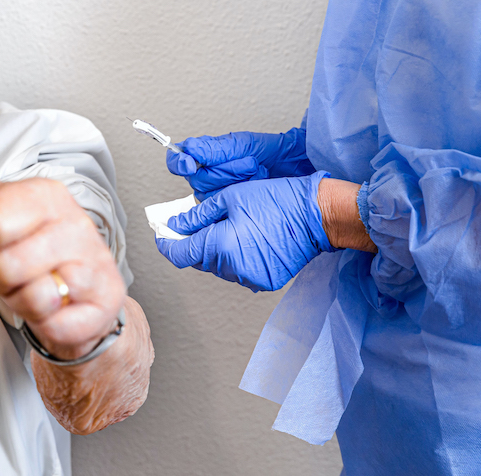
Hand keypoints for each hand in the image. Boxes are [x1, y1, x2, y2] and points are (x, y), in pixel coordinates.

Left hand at [0, 127, 125, 360]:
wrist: (72, 294)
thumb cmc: (23, 247)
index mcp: (46, 193)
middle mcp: (77, 222)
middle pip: (5, 265)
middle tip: (13, 268)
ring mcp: (95, 261)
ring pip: (32, 298)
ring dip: (20, 302)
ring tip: (33, 286)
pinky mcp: (106, 299)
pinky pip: (55, 324)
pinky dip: (46, 323)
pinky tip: (57, 305)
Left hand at [155, 171, 331, 290]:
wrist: (318, 215)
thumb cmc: (278, 200)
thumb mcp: (230, 198)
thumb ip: (198, 215)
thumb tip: (176, 224)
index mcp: (221, 245)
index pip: (179, 253)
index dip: (166, 243)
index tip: (162, 233)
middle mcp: (233, 267)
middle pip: (197, 260)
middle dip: (192, 242)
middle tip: (193, 222)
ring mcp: (250, 278)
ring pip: (217, 266)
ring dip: (214, 250)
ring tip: (227, 227)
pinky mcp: (264, 281)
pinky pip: (237, 271)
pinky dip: (234, 257)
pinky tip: (244, 239)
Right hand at [167, 127, 315, 200]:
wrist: (292, 167)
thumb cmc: (267, 152)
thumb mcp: (240, 145)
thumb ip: (211, 149)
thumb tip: (187, 150)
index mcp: (202, 157)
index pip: (177, 162)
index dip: (179, 163)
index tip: (190, 163)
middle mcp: (205, 176)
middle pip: (196, 181)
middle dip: (225, 172)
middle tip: (247, 162)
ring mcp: (216, 194)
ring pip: (209, 196)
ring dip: (236, 182)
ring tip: (255, 173)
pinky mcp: (227, 209)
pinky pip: (222, 208)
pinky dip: (242, 195)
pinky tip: (254, 188)